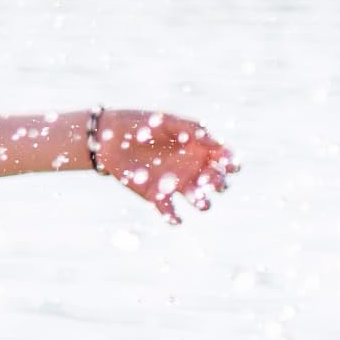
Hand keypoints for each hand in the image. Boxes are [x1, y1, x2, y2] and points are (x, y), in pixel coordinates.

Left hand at [95, 111, 236, 221]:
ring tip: (196, 198)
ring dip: (202, 202)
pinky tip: (174, 217)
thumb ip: (191, 129)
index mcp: (199, 150)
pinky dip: (174, 217)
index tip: (229, 163)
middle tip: (209, 178)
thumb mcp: (166, 121)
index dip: (232, 162)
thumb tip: (216, 142)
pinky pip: (172, 212)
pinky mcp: (158, 196)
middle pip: (218, 182)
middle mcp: (193, 169)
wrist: (108, 137)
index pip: (226, 160)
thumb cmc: (141, 124)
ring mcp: (178, 185)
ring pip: (200, 200)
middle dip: (219, 183)